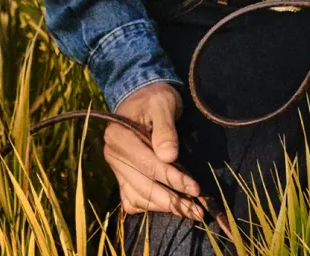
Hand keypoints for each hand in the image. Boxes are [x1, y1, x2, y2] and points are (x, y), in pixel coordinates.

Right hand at [104, 82, 204, 219]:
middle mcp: (112, 154)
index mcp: (118, 135)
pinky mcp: (121, 176)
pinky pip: (132, 200)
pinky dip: (150, 206)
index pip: (148, 165)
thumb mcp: (163, 103)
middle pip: (144, 186)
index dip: (173, 178)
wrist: (143, 97)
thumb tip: (169, 156)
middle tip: (197, 210)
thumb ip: (165, 129)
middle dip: (172, 200)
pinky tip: (169, 205)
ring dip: (164, 207)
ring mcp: (116, 168)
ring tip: (190, 211)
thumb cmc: (155, 98)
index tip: (195, 188)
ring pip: (138, 198)